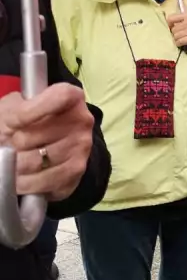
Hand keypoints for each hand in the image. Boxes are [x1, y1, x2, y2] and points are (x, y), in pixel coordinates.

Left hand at [0, 84, 95, 200]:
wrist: (40, 148)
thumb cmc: (22, 124)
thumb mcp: (13, 110)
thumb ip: (14, 113)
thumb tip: (11, 135)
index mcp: (71, 97)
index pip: (60, 97)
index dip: (34, 110)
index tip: (14, 122)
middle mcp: (82, 120)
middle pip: (35, 134)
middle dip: (15, 144)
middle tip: (12, 144)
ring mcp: (82, 147)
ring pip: (37, 160)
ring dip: (17, 166)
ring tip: (15, 161)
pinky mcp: (77, 171)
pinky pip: (44, 180)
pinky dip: (26, 182)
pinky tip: (23, 176)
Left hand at [167, 12, 186, 49]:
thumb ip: (183, 20)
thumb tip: (170, 23)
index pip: (171, 18)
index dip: (169, 24)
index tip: (171, 28)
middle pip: (173, 29)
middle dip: (174, 34)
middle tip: (178, 36)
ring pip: (176, 36)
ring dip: (177, 39)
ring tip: (181, 40)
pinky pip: (180, 41)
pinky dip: (179, 44)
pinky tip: (181, 44)